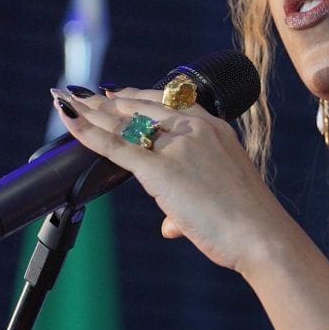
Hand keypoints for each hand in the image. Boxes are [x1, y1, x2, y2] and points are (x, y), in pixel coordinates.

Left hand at [52, 87, 299, 273]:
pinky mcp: (160, 170)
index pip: (168, 102)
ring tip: (67, 100)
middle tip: (82, 94)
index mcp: (214, 128)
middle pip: (140, 106)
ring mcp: (177, 146)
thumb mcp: (222, 196)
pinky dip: (88, 131)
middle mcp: (195, 128)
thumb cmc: (248, 222)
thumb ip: (189, 206)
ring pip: (124, 122)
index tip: (116, 95)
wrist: (261, 235)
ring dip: (92, 110)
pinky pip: (115, 145)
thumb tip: (171, 225)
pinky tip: (70, 119)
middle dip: (107, 101)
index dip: (136, 97)